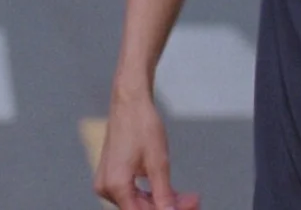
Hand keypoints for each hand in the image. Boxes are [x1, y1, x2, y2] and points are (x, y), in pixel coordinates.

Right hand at [94, 90, 200, 209]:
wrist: (130, 101)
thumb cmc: (142, 125)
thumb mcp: (158, 161)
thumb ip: (163, 193)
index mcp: (115, 186)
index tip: (190, 207)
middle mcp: (106, 188)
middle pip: (139, 209)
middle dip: (167, 207)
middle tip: (194, 201)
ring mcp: (107, 182)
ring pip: (137, 202)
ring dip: (161, 201)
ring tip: (188, 198)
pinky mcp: (112, 176)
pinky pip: (133, 193)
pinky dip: (152, 193)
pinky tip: (172, 192)